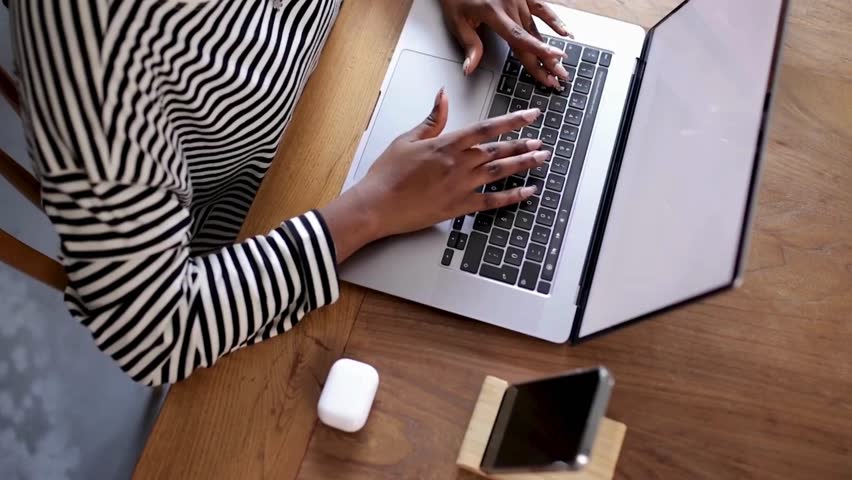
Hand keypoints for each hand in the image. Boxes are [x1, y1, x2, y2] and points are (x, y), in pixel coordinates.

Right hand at [320, 89, 548, 261]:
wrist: (376, 205)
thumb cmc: (387, 174)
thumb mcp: (408, 139)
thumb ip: (432, 118)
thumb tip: (443, 95)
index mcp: (447, 144)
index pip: (487, 128)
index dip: (513, 121)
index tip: (531, 115)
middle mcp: (459, 164)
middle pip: (499, 150)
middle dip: (523, 144)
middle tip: (541, 141)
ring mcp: (461, 186)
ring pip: (500, 172)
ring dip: (523, 165)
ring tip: (541, 159)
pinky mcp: (458, 206)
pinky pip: (492, 201)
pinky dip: (512, 197)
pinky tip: (528, 192)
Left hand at [440, 0, 572, 88]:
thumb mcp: (456, 21)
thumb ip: (469, 44)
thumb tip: (469, 69)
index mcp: (494, 13)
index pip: (519, 38)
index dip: (536, 51)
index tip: (551, 61)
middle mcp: (510, 5)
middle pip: (531, 38)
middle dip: (546, 60)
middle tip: (559, 77)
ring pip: (537, 27)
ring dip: (549, 47)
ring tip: (562, 63)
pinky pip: (541, 8)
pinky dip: (554, 20)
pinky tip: (565, 32)